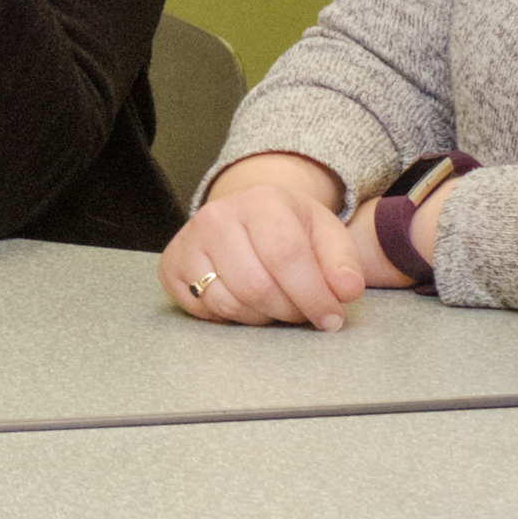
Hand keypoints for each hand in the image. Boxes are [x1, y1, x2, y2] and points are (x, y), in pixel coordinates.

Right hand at [164, 154, 369, 327]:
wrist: (244, 214)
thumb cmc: (288, 226)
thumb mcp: (324, 231)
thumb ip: (343, 261)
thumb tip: (346, 291)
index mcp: (260, 201)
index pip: (287, 257)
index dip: (313, 295)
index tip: (332, 317)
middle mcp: (216, 217)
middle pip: (258, 286)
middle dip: (290, 310)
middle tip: (304, 311)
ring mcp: (188, 242)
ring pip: (231, 304)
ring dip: (263, 317)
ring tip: (277, 303)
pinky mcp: (170, 267)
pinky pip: (205, 311)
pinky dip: (232, 317)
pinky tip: (246, 301)